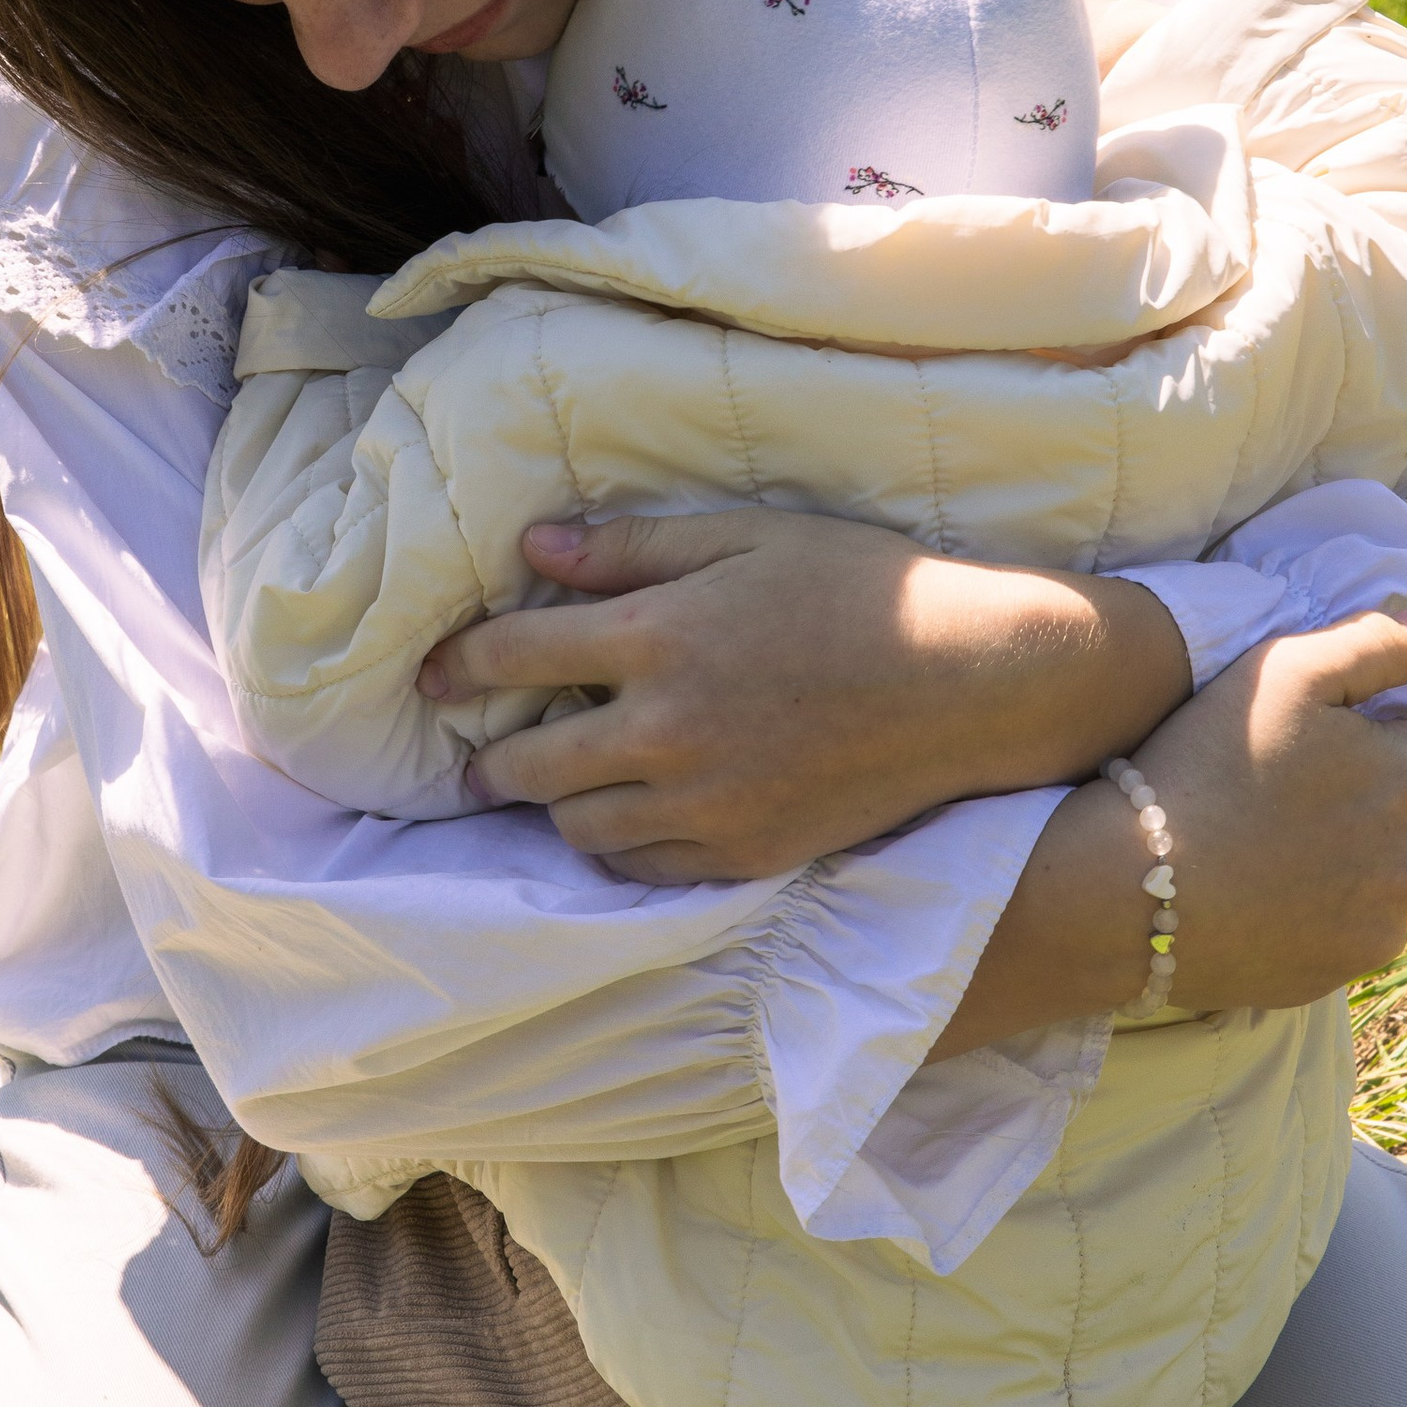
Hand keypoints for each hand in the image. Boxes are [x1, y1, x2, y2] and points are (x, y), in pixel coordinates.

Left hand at [416, 506, 1193, 885]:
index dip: (459, 665)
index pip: (514, 658)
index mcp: (659, 639)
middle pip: (530, 765)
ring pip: (581, 829)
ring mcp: (706, 805)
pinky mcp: (746, 855)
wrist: (971, 683)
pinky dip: (619, 850)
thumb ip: (632, 549)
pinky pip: (646, 869)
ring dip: (553, 808)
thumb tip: (535, 550)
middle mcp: (666, 732)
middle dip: (489, 760)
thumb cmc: (860, 589)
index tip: (434, 674)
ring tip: (552, 789)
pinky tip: (624, 823)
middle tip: (476, 758)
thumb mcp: (745, 537)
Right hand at [932, 606, 1406, 1053]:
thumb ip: (1370, 644)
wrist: (1135, 887)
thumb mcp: (1282, 672)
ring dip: (1389, 875)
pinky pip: (1357, 942)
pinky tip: (1288, 899)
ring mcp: (1373, 928)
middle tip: (1390, 802)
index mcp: (1406, 780)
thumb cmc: (1207, 763)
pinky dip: (1338, 919)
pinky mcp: (1332, 974)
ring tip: (1333, 857)